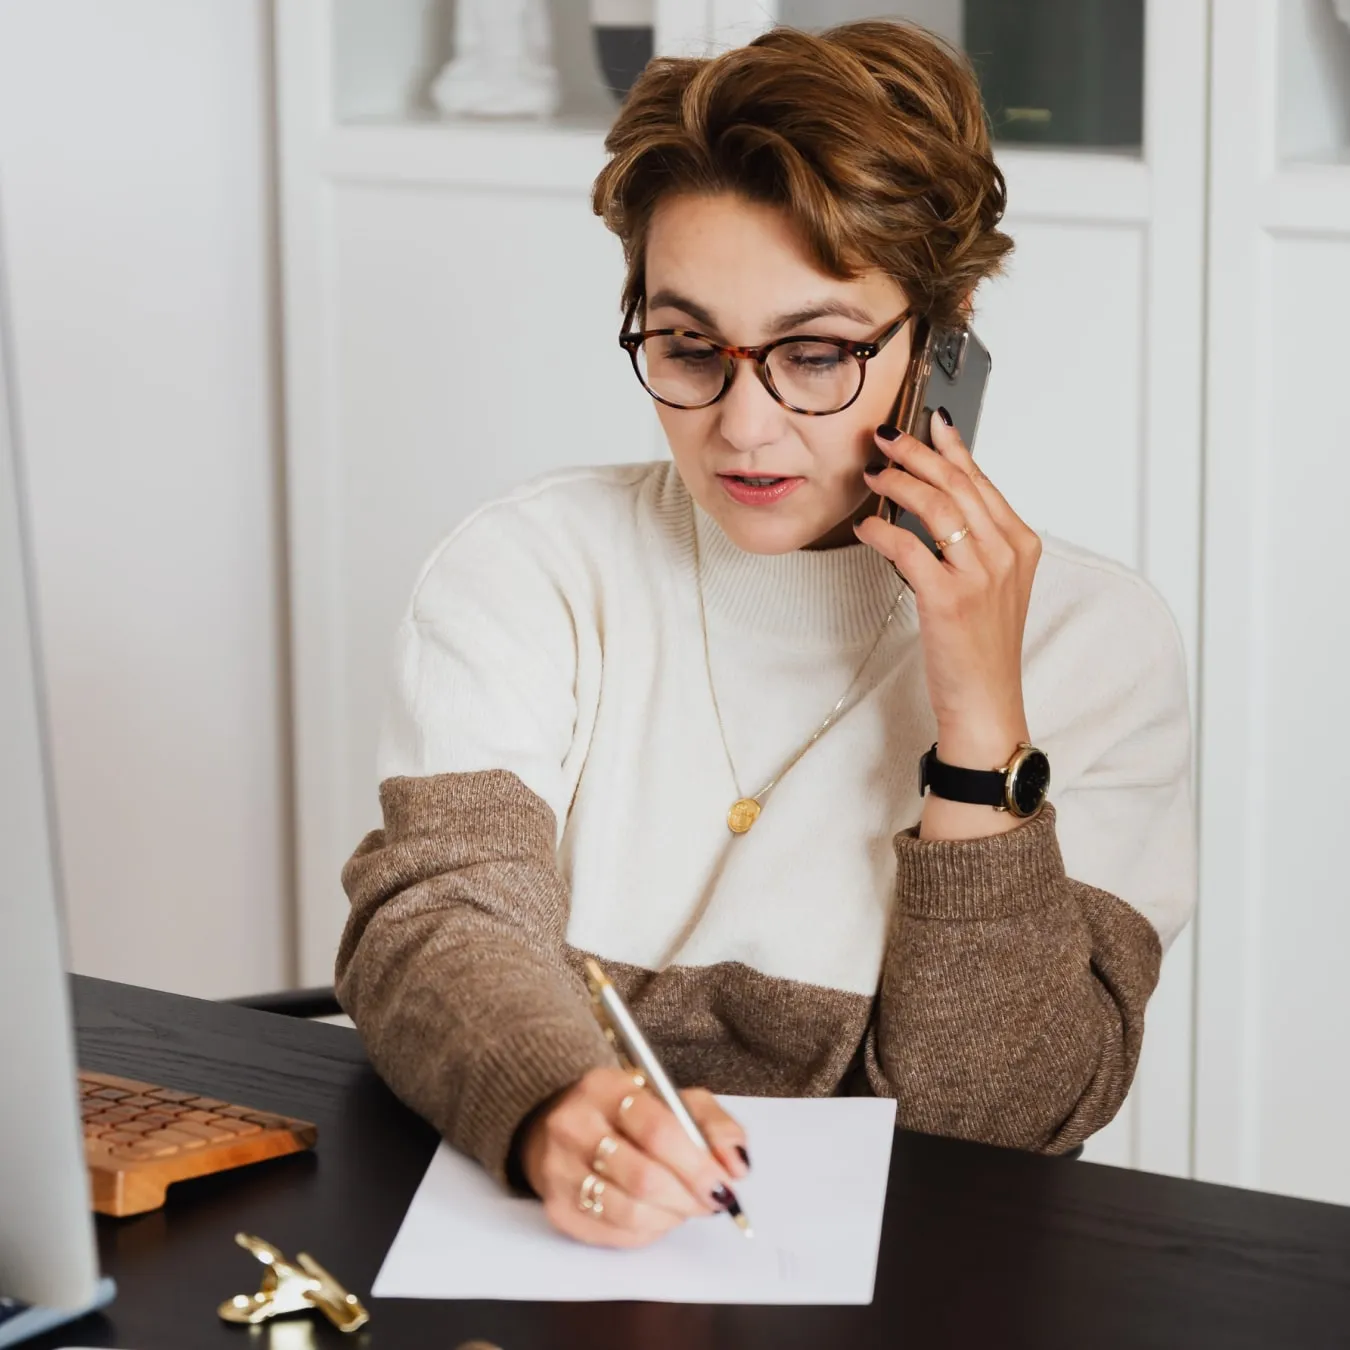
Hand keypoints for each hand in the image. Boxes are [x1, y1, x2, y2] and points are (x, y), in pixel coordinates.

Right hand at [520, 1066, 748, 1247]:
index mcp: (606, 1087)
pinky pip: (613, 1233)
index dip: (697, 1164)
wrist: (559, 1124)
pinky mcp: (556, 1207)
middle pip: (644, 1176)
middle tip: (709, 1201)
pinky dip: (646, 1231)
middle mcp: (574, 1125)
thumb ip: (712, 1124)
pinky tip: (654, 1214)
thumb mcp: (672, 1098)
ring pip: (628, 1211)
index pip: (658, 1130)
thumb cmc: (626, 1113)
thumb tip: (735, 1165)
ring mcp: (559, 1169)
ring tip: (681, 1206)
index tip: (722, 1184)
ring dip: (669, 1217)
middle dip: (688, 1197)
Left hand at [855, 410, 1040, 789]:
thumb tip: (941, 496)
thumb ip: (976, 541)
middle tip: (884, 437)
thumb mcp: (994, 585)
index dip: (951, 448)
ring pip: (935, 506)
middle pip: (957, 483)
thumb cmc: (982, 646)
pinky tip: (866, 525)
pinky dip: (882, 530)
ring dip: (898, 482)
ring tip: (872, 473)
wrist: (986, 702)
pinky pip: (908, 547)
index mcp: (1020, 544)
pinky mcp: (948, 599)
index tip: (928, 422)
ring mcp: (979, 575)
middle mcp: (1005, 553)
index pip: (982, 480)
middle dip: (916, 453)